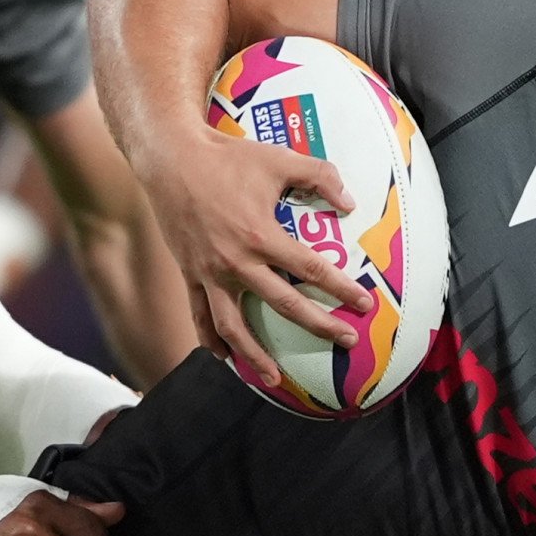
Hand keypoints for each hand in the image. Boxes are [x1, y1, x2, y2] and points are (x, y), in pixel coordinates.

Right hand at [150, 129, 368, 381]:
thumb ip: (320, 176)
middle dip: (320, 326)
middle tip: (346, 341)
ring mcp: (210, 273)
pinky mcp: (190, 274)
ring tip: (275, 377)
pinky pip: (200, 315)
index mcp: (262, 236)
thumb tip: (349, 202)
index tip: (364, 305)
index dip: (341, 289)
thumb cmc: (228, 157)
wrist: (171, 160)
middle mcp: (237, 262)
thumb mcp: (279, 159)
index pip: (311, 270)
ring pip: (234, 326)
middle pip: (285, 305)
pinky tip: (225, 358)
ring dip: (256, 355)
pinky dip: (211, 340)